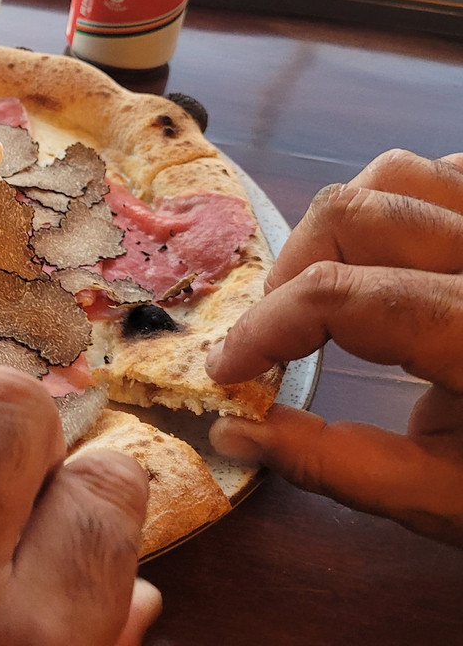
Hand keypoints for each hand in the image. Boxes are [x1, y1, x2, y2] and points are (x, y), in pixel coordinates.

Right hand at [206, 149, 462, 545]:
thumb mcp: (444, 498)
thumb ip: (334, 464)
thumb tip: (232, 432)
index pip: (341, 299)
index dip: (264, 329)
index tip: (228, 371)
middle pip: (354, 216)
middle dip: (289, 273)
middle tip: (274, 335)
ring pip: (395, 175)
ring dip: (337, 228)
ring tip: (324, 286)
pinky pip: (444, 172)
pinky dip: (397, 203)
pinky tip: (391, 257)